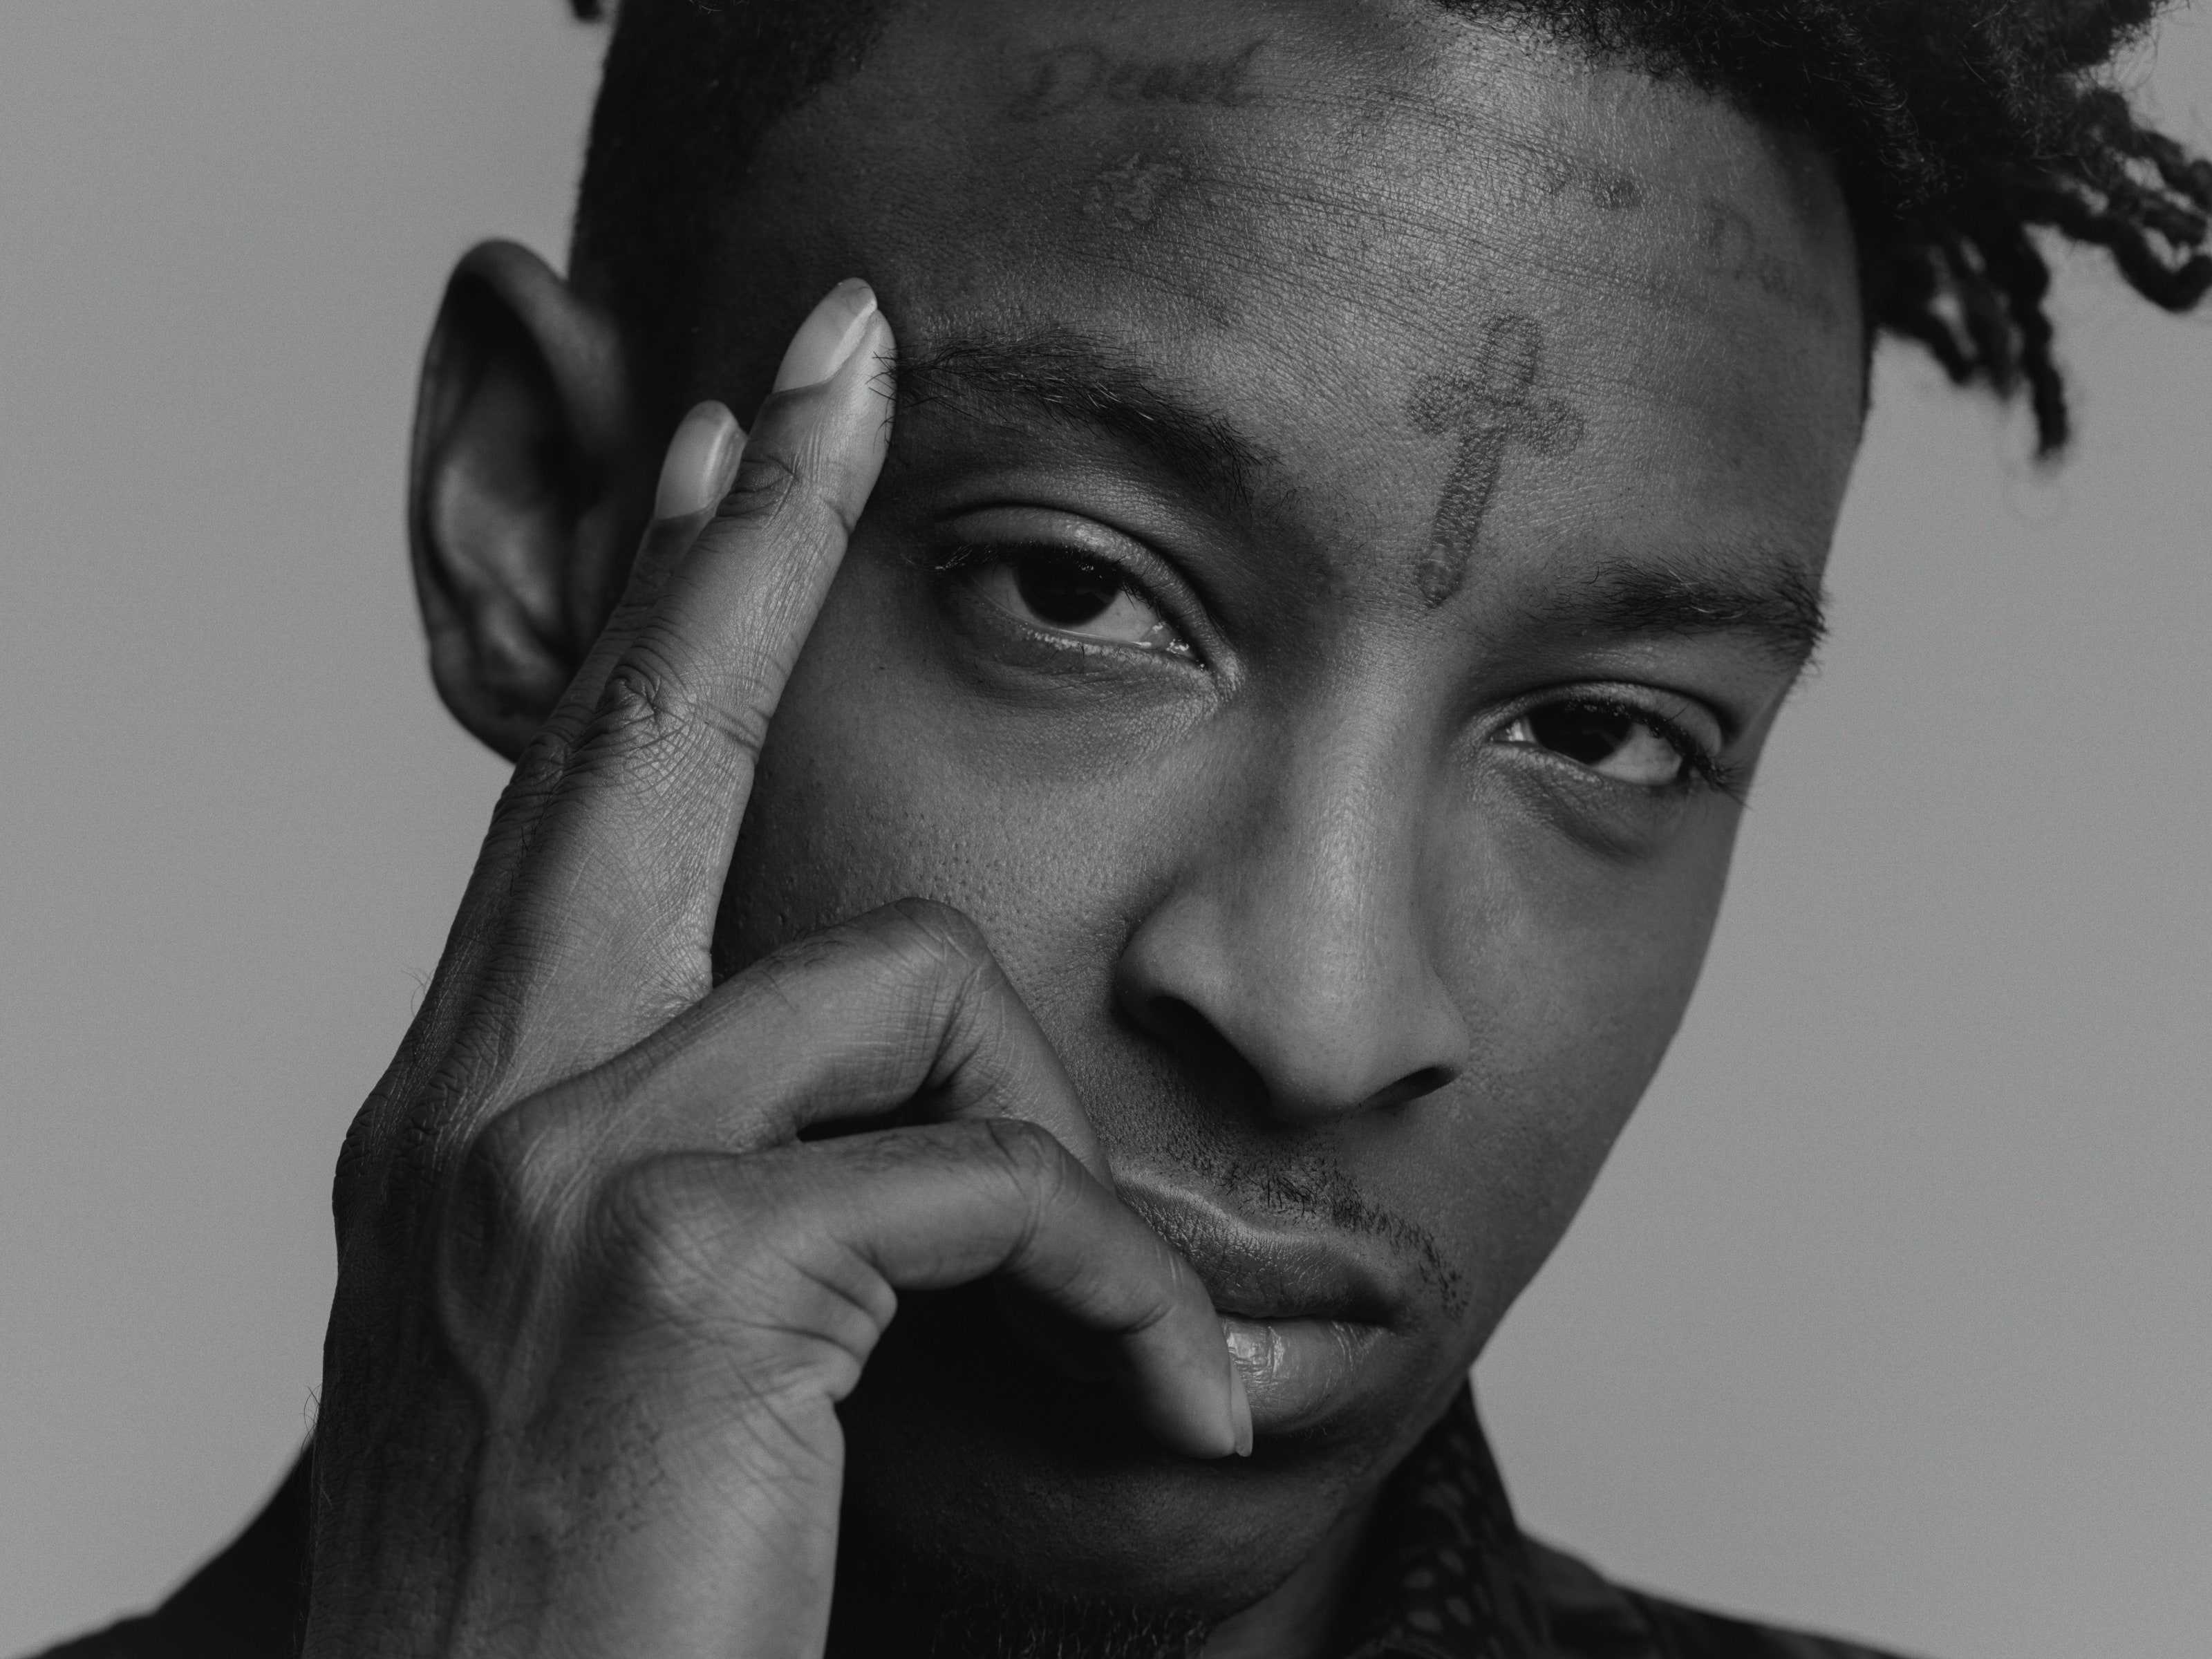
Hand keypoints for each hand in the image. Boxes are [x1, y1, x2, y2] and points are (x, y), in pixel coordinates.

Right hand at [304, 280, 1248, 1658]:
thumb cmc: (597, 1589)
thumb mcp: (625, 1347)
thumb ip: (711, 1171)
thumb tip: (864, 1056)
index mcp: (466, 1119)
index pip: (579, 801)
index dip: (661, 608)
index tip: (725, 453)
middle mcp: (477, 1110)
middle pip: (651, 741)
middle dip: (753, 539)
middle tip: (833, 362)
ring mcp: (557, 1172)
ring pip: (903, 991)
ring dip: (1073, 1154)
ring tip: (1150, 1320)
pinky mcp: (679, 1267)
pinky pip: (987, 1174)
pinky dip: (1121, 1279)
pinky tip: (1174, 1405)